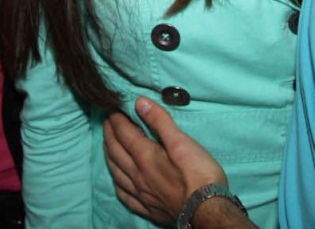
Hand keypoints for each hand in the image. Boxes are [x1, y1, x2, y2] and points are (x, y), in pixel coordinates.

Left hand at [104, 96, 227, 224]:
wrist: (208, 212)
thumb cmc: (199, 175)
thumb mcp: (182, 142)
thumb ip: (160, 121)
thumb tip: (140, 102)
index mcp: (144, 157)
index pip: (123, 133)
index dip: (116, 119)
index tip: (111, 107)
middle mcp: (137, 176)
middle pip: (115, 151)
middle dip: (109, 133)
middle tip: (106, 121)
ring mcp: (141, 194)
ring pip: (116, 172)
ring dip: (108, 155)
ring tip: (107, 144)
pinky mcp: (148, 208)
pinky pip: (124, 195)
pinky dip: (117, 182)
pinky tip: (118, 181)